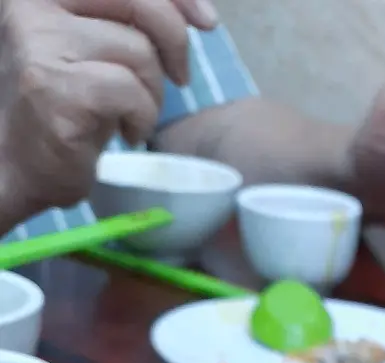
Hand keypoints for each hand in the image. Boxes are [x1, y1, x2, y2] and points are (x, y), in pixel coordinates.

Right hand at [0, 0, 217, 225]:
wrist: (20, 166)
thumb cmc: (67, 105)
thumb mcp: (95, 47)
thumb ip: (130, 19)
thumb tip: (201, 15)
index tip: (207, 20)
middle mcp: (33, 6)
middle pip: (138, 0)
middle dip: (174, 41)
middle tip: (180, 78)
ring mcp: (41, 44)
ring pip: (139, 52)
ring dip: (152, 92)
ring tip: (129, 114)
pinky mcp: (56, 88)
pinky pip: (131, 92)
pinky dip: (141, 118)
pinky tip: (123, 132)